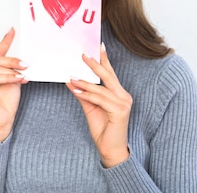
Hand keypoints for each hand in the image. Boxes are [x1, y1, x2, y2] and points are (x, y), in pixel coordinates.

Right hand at [0, 28, 27, 141]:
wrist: (2, 121)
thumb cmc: (7, 103)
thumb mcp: (13, 80)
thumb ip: (13, 69)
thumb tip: (22, 58)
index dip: (5, 41)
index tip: (13, 31)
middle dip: (13, 60)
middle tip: (26, 64)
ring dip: (13, 70)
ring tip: (24, 74)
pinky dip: (9, 77)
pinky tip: (19, 79)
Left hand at [66, 44, 132, 166]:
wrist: (110, 150)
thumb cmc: (103, 130)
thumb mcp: (91, 108)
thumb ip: (84, 95)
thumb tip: (72, 81)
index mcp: (119, 94)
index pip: (110, 74)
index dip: (104, 60)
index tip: (98, 47)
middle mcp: (124, 96)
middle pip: (109, 76)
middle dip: (95, 64)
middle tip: (83, 55)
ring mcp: (124, 103)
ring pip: (102, 89)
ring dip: (85, 83)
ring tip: (72, 77)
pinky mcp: (120, 111)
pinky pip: (101, 99)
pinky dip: (88, 95)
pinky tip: (77, 91)